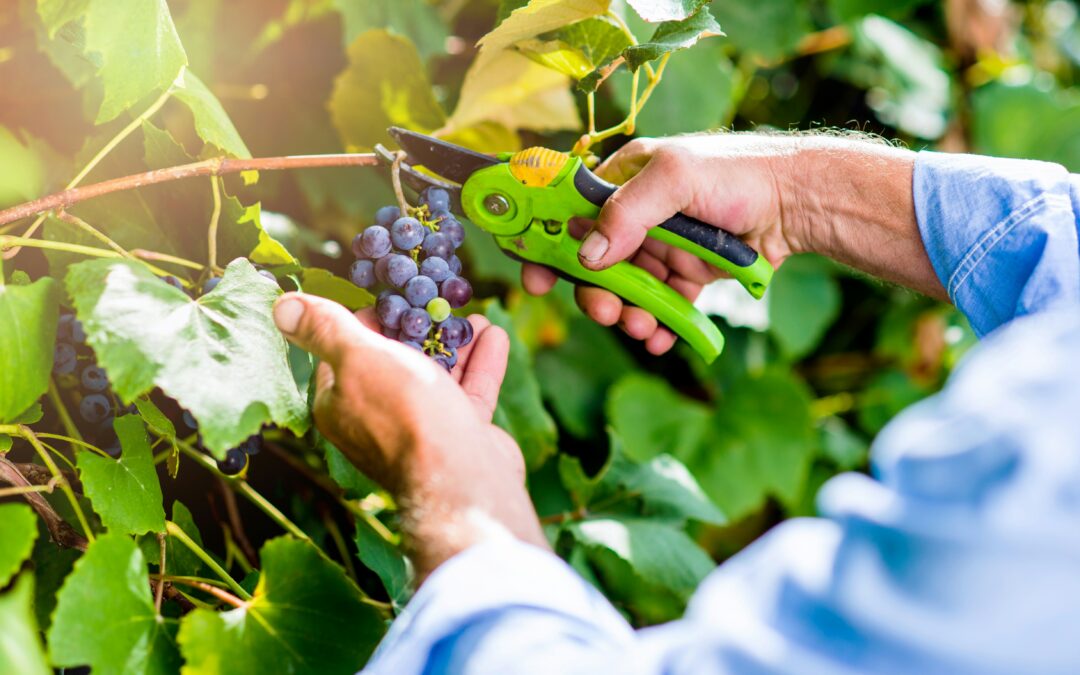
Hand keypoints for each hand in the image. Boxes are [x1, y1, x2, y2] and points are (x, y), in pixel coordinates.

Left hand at [273, 293, 547, 579]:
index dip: (364, 321)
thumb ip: (324, 329)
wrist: (461, 479)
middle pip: (394, 362)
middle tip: (433, 300)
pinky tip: (494, 336)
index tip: (387, 295)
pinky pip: (467, 392)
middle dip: (416, 330)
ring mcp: (419, 429)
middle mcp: (375, 418)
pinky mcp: (457, 436)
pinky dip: (479, 364)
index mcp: (339, 404)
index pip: (343, 353)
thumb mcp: (358, 358)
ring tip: (470, 316)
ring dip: (453, 343)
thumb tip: (282, 305)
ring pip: (435, 376)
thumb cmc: (404, 414)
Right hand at [523, 133, 939, 353]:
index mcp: (624, 180)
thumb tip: (589, 255)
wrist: (798, 204)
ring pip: (626, 290)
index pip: (570, 214)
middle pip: (595, 264)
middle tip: (605, 313)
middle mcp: (638, 216)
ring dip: (626, 314)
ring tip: (642, 328)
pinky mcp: (687, 276)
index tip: (536, 281)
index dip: (548, 247)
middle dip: (595, 293)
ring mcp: (661, 248)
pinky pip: (660, 306)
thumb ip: (629, 212)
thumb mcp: (677, 178)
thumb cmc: (737, 176)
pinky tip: (661, 338)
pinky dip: (656, 325)